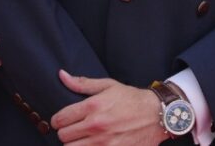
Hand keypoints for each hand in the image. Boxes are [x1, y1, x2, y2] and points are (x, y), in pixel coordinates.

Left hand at [51, 69, 167, 144]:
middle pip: (63, 136)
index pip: (60, 119)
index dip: (57, 120)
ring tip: (81, 138)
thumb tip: (61, 75)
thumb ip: (82, 83)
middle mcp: (96, 125)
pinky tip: (91, 144)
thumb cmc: (132, 99)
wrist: (157, 115)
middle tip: (73, 129)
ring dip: (74, 144)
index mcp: (93, 106)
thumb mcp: (108, 86)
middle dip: (65, 132)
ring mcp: (104, 143)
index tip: (61, 120)